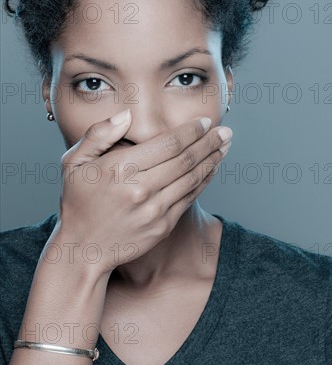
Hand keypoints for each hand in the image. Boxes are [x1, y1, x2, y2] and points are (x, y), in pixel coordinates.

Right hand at [54, 109, 231, 276]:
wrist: (82, 249)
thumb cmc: (78, 201)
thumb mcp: (74, 163)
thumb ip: (99, 135)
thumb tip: (126, 115)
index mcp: (120, 169)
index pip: (167, 144)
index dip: (190, 131)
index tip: (204, 121)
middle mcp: (140, 189)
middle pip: (185, 160)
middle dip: (209, 142)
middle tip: (225, 131)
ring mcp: (154, 210)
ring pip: (192, 179)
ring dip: (212, 160)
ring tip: (225, 146)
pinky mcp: (162, 226)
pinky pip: (189, 198)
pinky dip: (204, 181)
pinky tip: (212, 168)